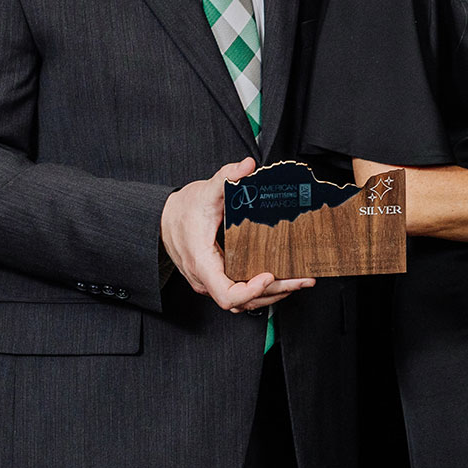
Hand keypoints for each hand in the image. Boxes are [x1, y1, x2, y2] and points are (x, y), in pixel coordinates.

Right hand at [160, 159, 313, 312]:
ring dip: (272, 294)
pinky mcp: (216, 278)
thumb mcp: (205, 190)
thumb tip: (247, 165)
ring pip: (242, 302)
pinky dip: (261, 290)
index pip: (227, 294)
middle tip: (303, 280)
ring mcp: (210, 281)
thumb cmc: (183, 208)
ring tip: (300, 281)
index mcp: (202, 262)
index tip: (270, 275)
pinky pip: (239, 293)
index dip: (250, 291)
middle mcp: (205, 279)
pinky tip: (283, 278)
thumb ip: (226, 176)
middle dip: (275, 292)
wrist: (164, 218)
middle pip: (242, 301)